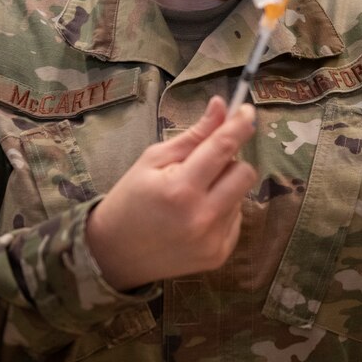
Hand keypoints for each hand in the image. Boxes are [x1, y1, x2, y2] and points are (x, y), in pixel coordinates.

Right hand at [86, 97, 258, 291]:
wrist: (115, 254)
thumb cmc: (130, 199)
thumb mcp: (153, 159)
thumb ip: (193, 135)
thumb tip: (221, 106)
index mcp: (181, 189)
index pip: (223, 148)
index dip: (239, 125)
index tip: (246, 110)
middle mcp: (202, 217)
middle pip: (244, 172)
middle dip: (230, 160)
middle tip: (206, 163)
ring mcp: (213, 240)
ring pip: (241, 195)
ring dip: (225, 186)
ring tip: (194, 194)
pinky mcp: (219, 255)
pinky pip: (236, 218)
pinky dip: (222, 209)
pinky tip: (196, 215)